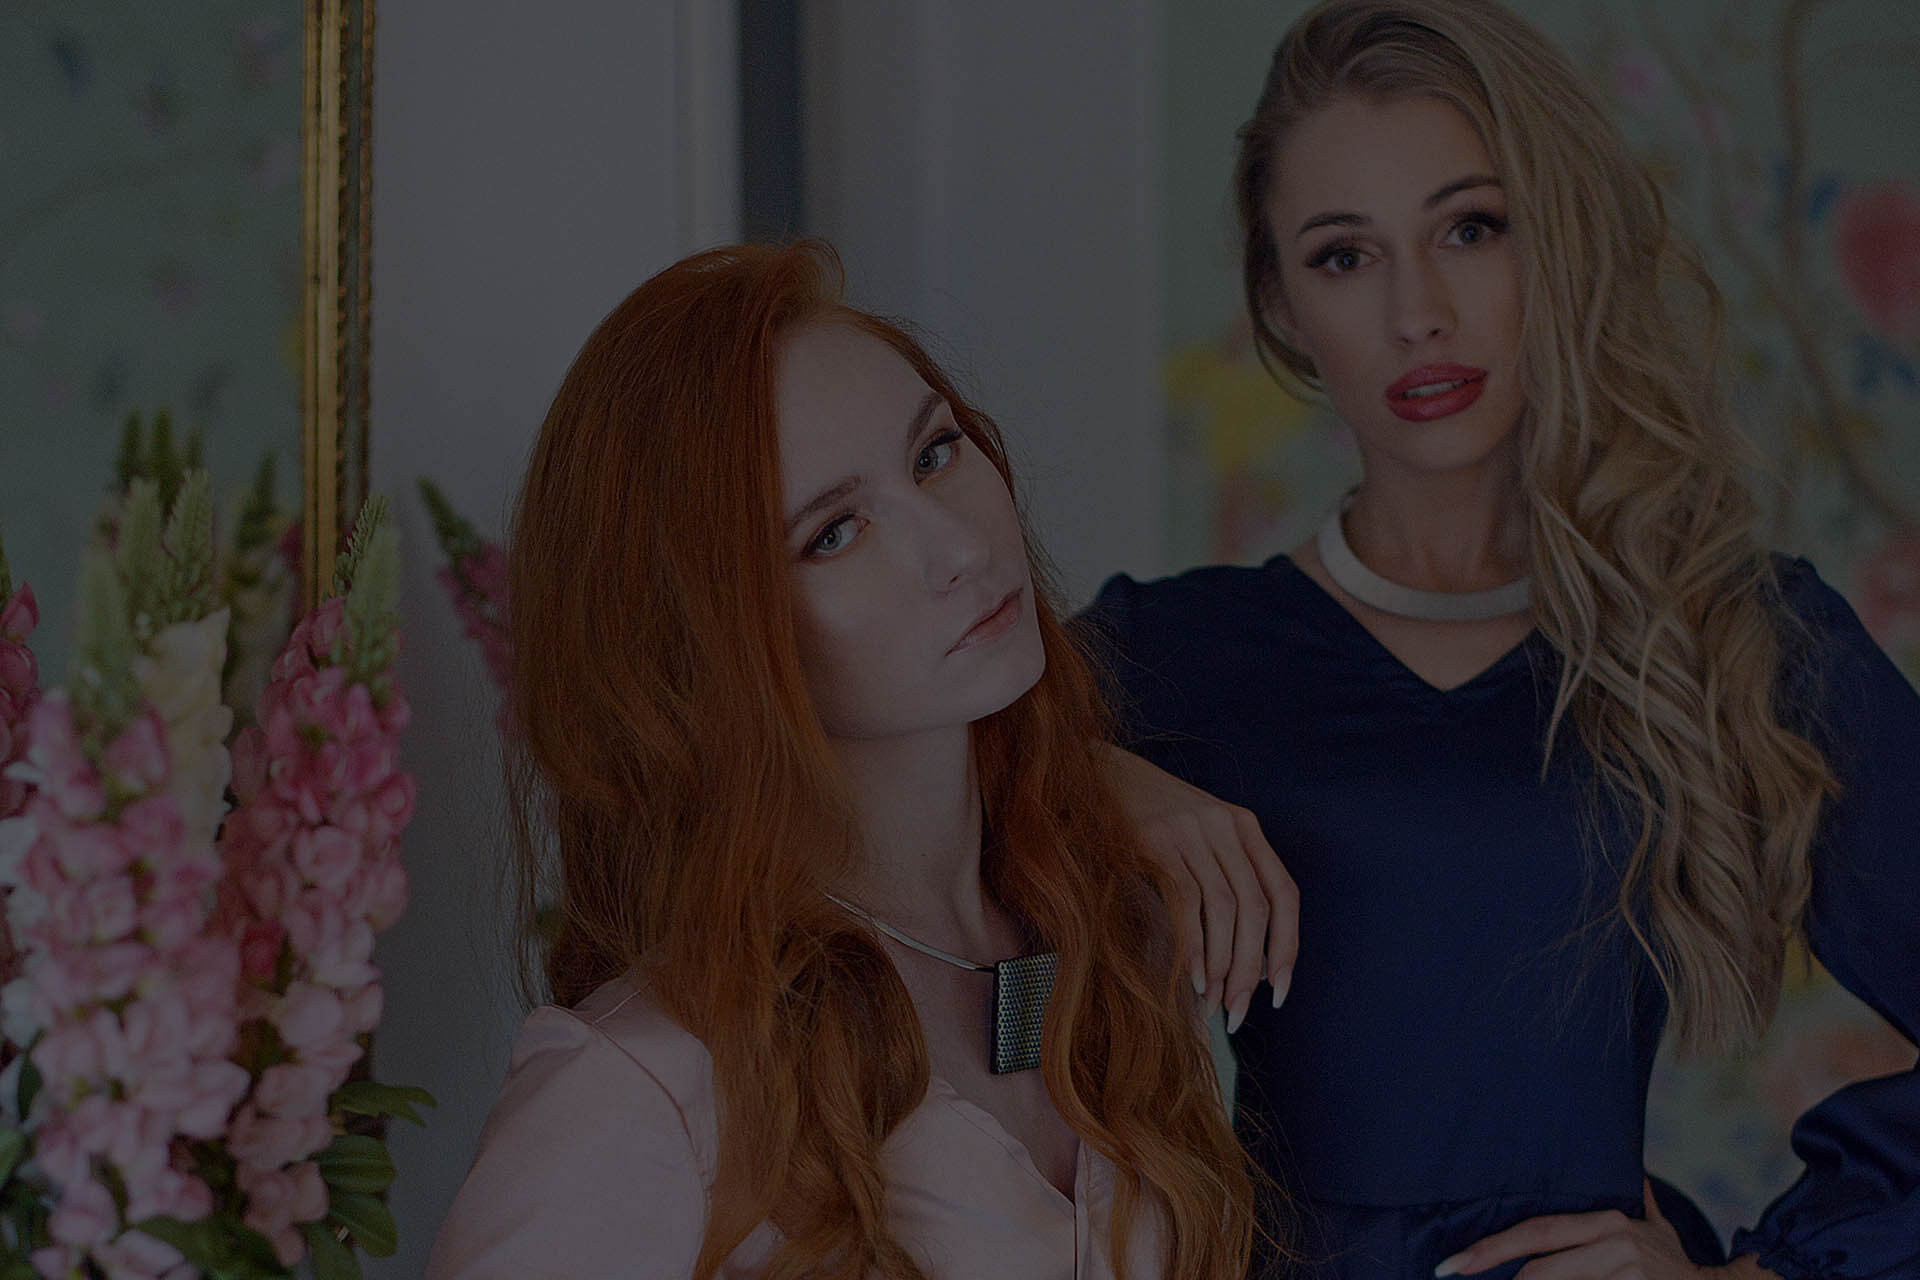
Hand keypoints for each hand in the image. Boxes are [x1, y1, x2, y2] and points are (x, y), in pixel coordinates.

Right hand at [1095, 743, 1297, 1030]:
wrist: (1092, 773)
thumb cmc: (1145, 820)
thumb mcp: (1195, 839)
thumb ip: (1222, 880)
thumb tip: (1244, 963)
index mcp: (1244, 827)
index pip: (1283, 893)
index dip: (1287, 947)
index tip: (1279, 992)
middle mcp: (1225, 825)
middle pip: (1256, 908)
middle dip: (1251, 969)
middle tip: (1239, 1012)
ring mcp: (1191, 829)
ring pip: (1225, 909)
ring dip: (1223, 965)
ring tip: (1213, 1003)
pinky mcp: (1156, 839)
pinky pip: (1187, 901)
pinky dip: (1194, 945)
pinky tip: (1192, 977)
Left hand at [1436, 1182, 1779, 1277]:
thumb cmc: (1674, 1266)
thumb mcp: (1655, 1227)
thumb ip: (1634, 1199)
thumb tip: (1626, 1166)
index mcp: (1610, 1223)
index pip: (1537, 1233)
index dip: (1491, 1249)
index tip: (1453, 1264)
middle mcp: (1617, 1247)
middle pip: (1539, 1273)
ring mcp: (1629, 1277)